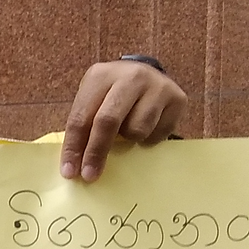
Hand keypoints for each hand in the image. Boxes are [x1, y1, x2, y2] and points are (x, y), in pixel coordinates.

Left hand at [60, 60, 187, 181]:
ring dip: (128, 139)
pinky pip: (158, 134)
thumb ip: (84, 125)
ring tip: (128, 128)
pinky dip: (148, 138)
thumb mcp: (93, 99)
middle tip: (90, 175)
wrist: (148, 74)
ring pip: (136, 130)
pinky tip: (147, 125)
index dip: (74, 147)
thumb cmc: (112, 94)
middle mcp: (130, 76)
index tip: (70, 172)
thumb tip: (75, 164)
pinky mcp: (177, 99)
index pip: (81, 116)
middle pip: (108, 121)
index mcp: (101, 75)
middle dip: (96, 152)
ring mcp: (157, 86)